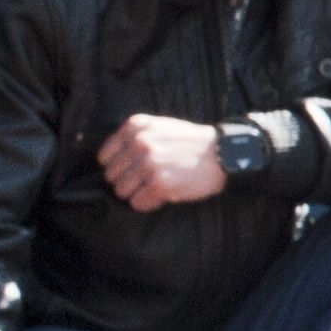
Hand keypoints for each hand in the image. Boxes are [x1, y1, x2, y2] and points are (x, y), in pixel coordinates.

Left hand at [97, 113, 228, 210]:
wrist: (225, 152)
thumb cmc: (192, 142)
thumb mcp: (161, 126)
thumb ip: (134, 136)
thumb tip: (108, 162)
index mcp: (136, 126)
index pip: (105, 156)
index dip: (118, 167)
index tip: (133, 170)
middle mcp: (140, 143)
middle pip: (111, 175)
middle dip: (127, 181)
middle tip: (147, 180)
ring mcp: (149, 164)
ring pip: (121, 191)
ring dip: (137, 193)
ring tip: (155, 187)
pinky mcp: (159, 184)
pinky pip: (137, 203)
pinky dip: (148, 203)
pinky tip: (162, 195)